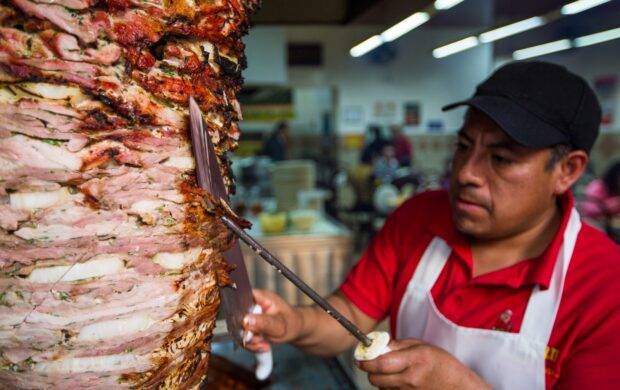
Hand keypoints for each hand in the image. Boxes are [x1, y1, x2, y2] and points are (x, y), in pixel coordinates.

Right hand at [242, 288, 301, 352]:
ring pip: (239, 330)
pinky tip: (263, 346)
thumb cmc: (292, 323)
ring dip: (250, 342)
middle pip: (237, 317)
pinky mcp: (249, 326)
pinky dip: (252, 345)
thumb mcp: (281, 324)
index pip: (242, 298)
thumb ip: (264, 322)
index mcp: (261, 297)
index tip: (247, 326)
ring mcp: (250, 316)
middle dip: (247, 332)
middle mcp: (253, 304)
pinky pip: (243, 338)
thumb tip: (246, 320)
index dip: (240, 312)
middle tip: (260, 339)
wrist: (295, 330)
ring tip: (264, 344)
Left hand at [356, 338, 489, 389]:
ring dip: (379, 380)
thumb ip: (398, 346)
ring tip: (390, 372)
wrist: (458, 387)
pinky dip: (388, 388)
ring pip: (381, 388)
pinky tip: (397, 382)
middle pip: (376, 379)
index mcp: (414, 360)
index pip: (381, 363)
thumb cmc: (442, 364)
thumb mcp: (422, 347)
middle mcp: (410, 379)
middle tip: (370, 364)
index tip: (359, 358)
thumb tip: (377, 345)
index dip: (365, 361)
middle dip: (369, 371)